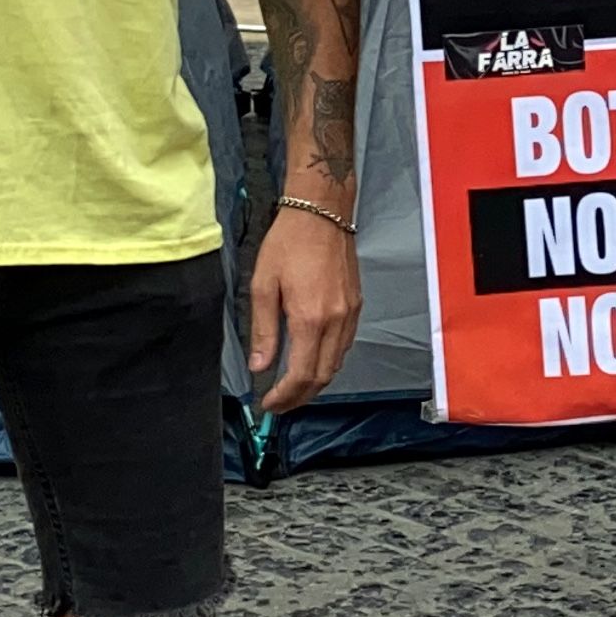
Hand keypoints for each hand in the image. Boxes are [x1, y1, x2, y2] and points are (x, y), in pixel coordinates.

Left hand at [248, 206, 358, 412]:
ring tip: (293, 387)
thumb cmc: (289, 242)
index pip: (301, 374)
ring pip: (336, 364)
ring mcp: (349, 314)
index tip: (269, 403)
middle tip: (279, 403)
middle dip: (300, 397)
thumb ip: (263, 330)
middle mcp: (335, 321)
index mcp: (310, 318)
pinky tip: (311, 359)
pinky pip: (344, 346)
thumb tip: (260, 365)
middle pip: (322, 376)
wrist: (322, 213)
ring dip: (315, 382)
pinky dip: (328, 362)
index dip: (285, 396)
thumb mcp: (263, 285)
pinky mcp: (355, 306)